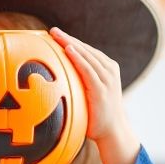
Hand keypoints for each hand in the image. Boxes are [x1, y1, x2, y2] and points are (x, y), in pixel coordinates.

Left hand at [49, 26, 139, 163]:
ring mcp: (106, 79)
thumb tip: (54, 81)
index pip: (85, 51)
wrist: (112, 132)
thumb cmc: (96, 114)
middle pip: (85, 49)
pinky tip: (68, 49)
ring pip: (86, 56)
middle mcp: (108, 70)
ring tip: (56, 35)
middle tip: (51, 31)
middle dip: (68, 39)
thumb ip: (78, 83)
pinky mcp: (102, 89)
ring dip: (71, 44)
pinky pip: (88, 69)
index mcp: (105, 69)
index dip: (70, 41)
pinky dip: (79, 58)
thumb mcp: (87, 94)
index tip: (54, 34)